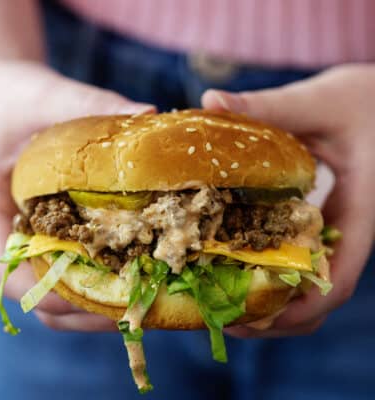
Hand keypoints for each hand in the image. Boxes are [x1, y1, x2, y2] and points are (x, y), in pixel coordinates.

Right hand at [0, 60, 154, 331]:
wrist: (3, 97)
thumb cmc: (10, 98)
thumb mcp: (41, 96)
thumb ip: (87, 103)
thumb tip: (149, 113)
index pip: (5, 272)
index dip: (46, 293)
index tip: (93, 295)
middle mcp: (12, 233)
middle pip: (38, 296)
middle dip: (84, 309)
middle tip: (135, 303)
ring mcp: (34, 236)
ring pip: (59, 290)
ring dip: (98, 302)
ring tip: (144, 295)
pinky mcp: (54, 230)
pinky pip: (75, 266)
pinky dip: (103, 277)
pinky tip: (139, 267)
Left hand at [202, 64, 374, 337]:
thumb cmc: (367, 100)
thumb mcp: (321, 101)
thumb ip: (271, 106)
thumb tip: (211, 102)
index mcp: (361, 210)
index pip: (340, 277)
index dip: (300, 309)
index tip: (254, 320)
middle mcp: (349, 228)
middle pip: (321, 295)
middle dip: (276, 316)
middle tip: (227, 317)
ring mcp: (337, 227)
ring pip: (311, 282)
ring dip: (273, 300)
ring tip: (226, 300)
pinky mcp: (323, 218)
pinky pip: (302, 257)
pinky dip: (273, 270)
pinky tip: (238, 262)